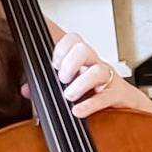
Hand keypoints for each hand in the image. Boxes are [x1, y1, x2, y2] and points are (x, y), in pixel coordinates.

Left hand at [20, 32, 151, 117]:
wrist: (126, 105)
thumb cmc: (95, 92)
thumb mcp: (70, 87)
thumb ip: (46, 88)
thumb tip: (25, 90)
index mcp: (82, 60)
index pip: (73, 40)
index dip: (62, 48)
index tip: (54, 64)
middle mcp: (95, 64)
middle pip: (85, 49)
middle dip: (71, 63)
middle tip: (62, 78)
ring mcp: (108, 79)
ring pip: (98, 70)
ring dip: (80, 83)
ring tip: (69, 95)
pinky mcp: (117, 94)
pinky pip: (106, 95)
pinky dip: (91, 104)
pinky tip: (78, 110)